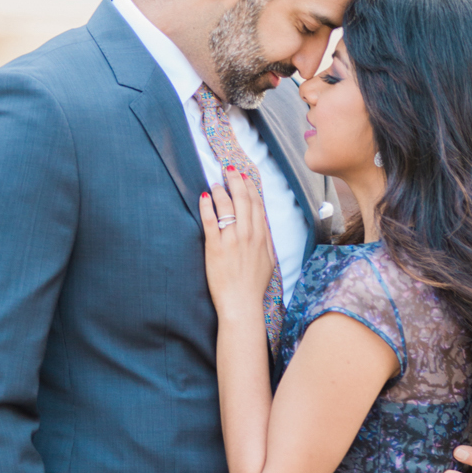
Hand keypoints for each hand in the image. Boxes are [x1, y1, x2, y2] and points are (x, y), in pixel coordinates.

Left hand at [198, 167, 273, 319]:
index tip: (244, 177)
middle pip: (243, 199)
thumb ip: (264, 240)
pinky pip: (210, 220)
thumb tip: (261, 224)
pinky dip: (207, 206)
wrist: (242, 303)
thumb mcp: (268, 260)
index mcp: (261, 237)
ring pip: (227, 206)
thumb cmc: (253, 285)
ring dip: (220, 191)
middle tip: (229, 169)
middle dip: (236, 181)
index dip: (250, 187)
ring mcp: (232, 240)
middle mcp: (248, 235)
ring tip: (214, 184)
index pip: (256, 205)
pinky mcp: (215, 247)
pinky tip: (203, 197)